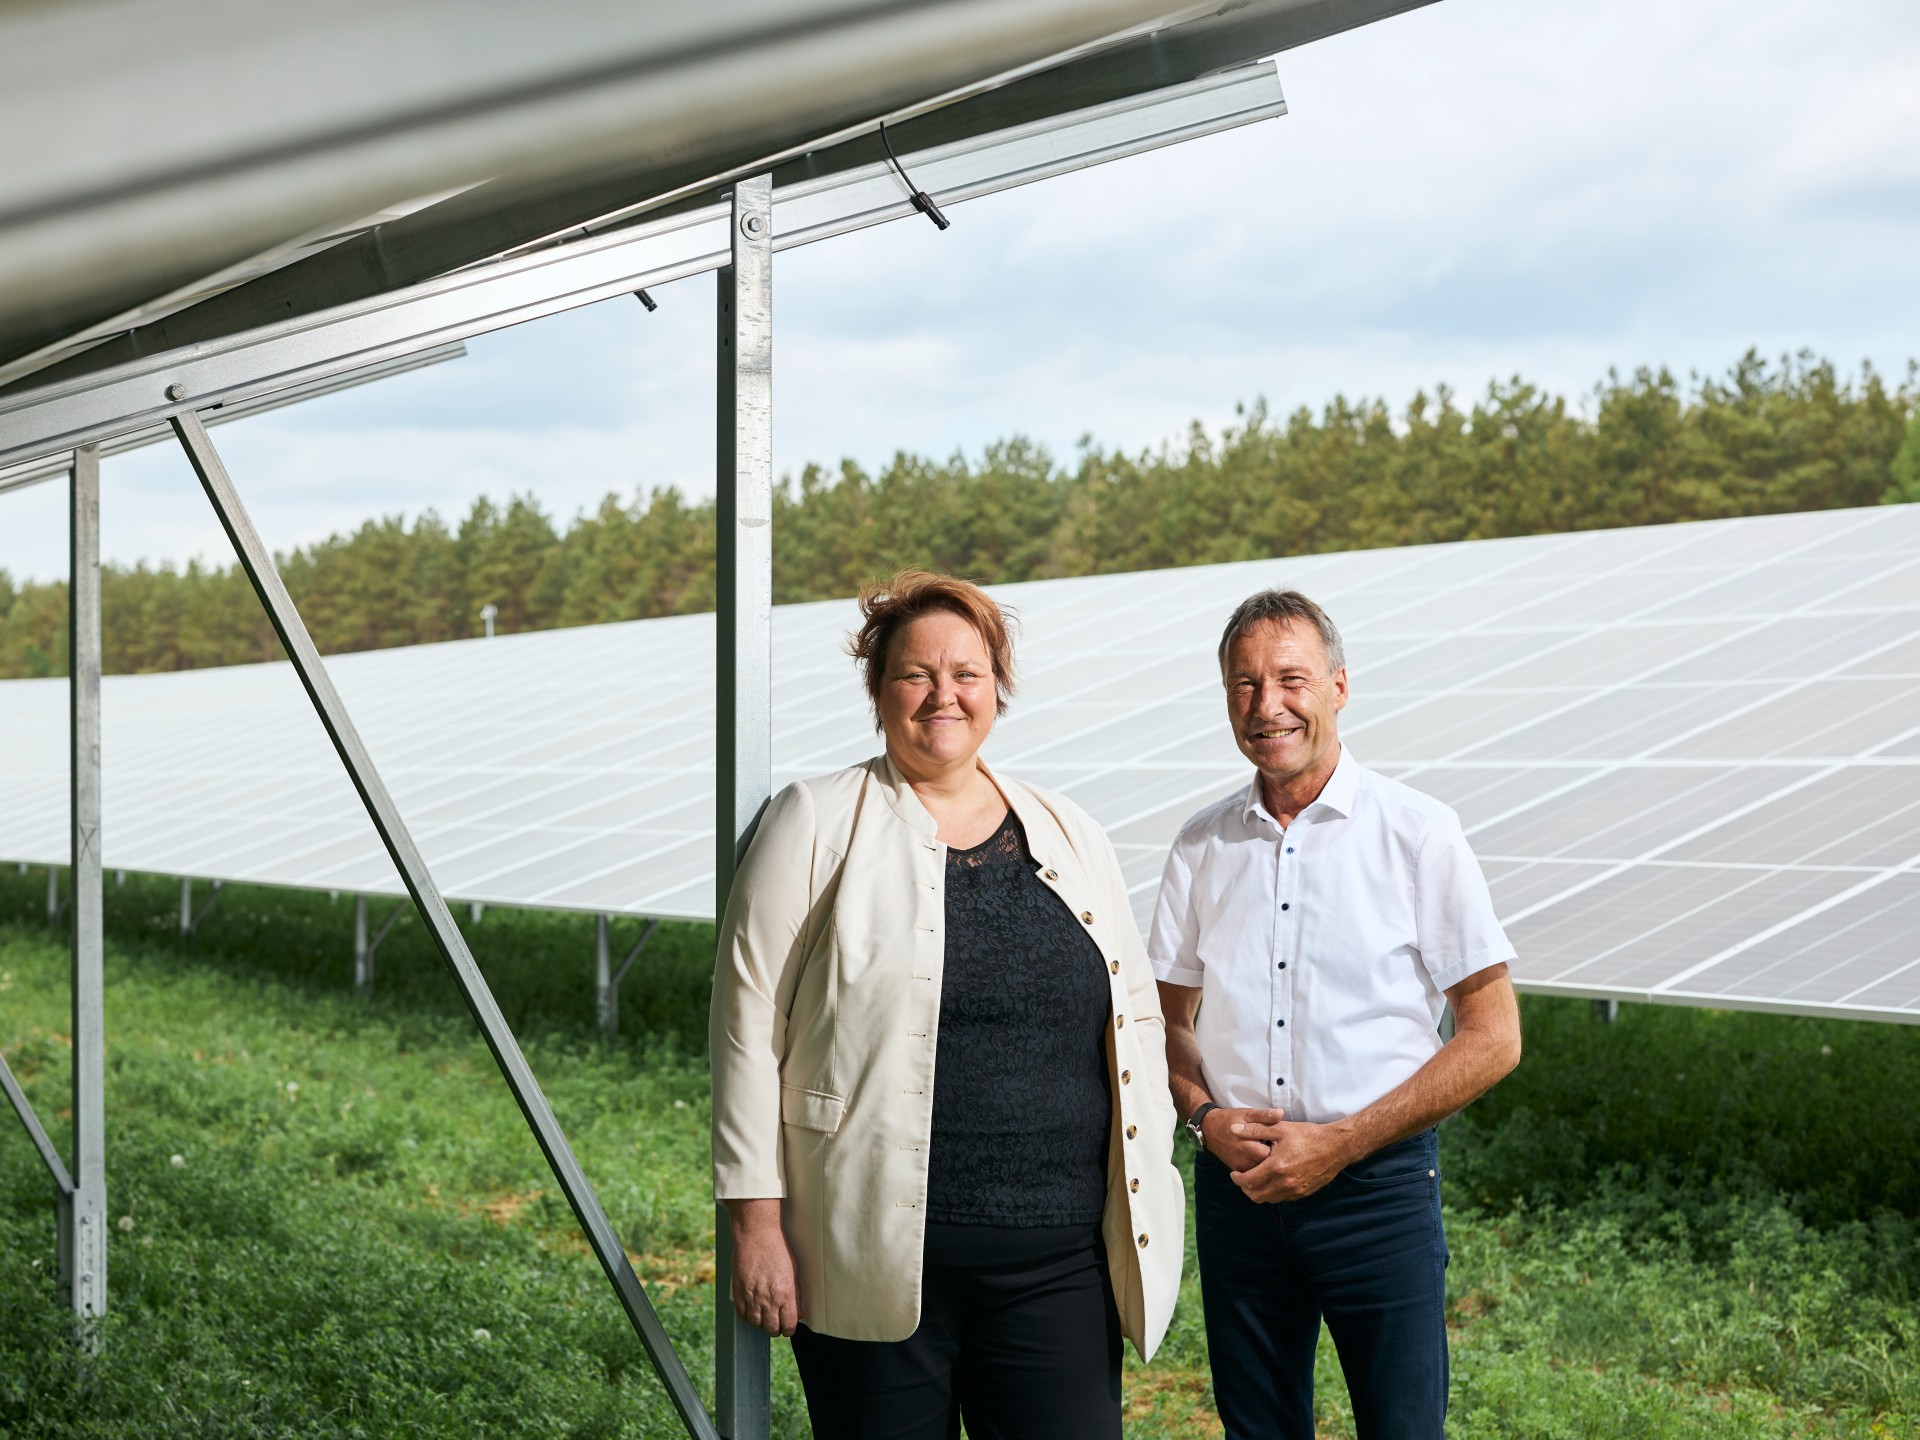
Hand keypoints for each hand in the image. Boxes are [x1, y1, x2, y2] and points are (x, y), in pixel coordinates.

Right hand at [727, 1199, 800, 1336]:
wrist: (757, 1234)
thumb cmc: (778, 1249)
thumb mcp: (794, 1271)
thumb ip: (797, 1295)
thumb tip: (800, 1313)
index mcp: (786, 1293)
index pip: (788, 1325)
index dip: (789, 1329)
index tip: (788, 1327)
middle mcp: (769, 1298)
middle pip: (771, 1329)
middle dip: (775, 1329)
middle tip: (776, 1323)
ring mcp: (752, 1296)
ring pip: (756, 1323)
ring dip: (761, 1322)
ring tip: (764, 1315)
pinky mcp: (738, 1291)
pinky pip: (742, 1314)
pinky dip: (747, 1315)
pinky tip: (752, 1309)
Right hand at [1200, 1106, 1276, 1172]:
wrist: (1209, 1130)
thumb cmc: (1230, 1119)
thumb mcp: (1247, 1113)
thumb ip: (1264, 1115)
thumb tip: (1281, 1113)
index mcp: (1247, 1143)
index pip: (1271, 1152)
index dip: (1279, 1148)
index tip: (1280, 1142)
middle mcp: (1243, 1158)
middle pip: (1267, 1164)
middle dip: (1274, 1158)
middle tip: (1277, 1149)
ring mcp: (1240, 1166)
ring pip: (1261, 1171)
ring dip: (1267, 1164)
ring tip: (1269, 1154)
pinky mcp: (1237, 1169)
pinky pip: (1253, 1173)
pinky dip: (1259, 1167)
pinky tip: (1260, 1158)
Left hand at [1227, 1112, 1354, 1202]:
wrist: (1335, 1146)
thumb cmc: (1308, 1135)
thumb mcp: (1280, 1128)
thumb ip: (1255, 1130)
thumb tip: (1233, 1130)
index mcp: (1276, 1167)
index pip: (1248, 1182)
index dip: (1237, 1179)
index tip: (1234, 1173)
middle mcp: (1285, 1183)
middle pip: (1256, 1196)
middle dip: (1246, 1189)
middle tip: (1243, 1178)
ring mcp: (1296, 1191)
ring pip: (1270, 1200)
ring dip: (1259, 1192)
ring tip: (1256, 1180)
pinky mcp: (1304, 1193)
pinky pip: (1283, 1199)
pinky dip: (1274, 1193)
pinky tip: (1273, 1181)